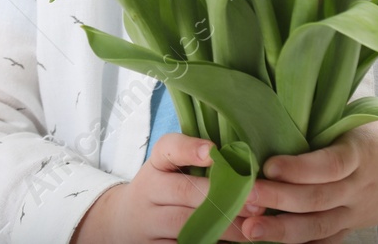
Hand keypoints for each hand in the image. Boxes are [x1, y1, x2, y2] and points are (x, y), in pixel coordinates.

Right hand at [72, 133, 260, 243]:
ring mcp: (148, 221)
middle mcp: (148, 190)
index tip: (214, 150)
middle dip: (222, 196)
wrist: (122, 223)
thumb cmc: (160, 192)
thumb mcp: (167, 171)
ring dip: (221, 227)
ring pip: (186, 223)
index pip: (167, 148)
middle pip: (184, 191)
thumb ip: (194, 162)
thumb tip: (243, 159)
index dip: (190, 148)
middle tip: (255, 202)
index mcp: (155, 165)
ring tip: (249, 229)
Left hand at [236, 120, 377, 241]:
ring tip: (249, 228)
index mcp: (361, 153)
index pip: (330, 164)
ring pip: (318, 226)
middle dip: (279, 198)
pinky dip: (300, 243)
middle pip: (318, 198)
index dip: (300, 168)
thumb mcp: (359, 120)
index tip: (269, 164)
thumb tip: (273, 104)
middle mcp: (358, 187)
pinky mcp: (350, 227)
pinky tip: (271, 243)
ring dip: (282, 230)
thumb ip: (323, 121)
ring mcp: (355, 212)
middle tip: (245, 196)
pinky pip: (325, 240)